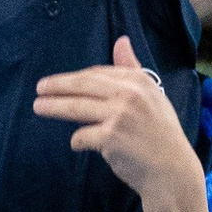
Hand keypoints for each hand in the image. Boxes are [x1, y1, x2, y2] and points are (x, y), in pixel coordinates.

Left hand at [32, 35, 202, 198]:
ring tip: (39, 106)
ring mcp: (119, 115)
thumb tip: (121, 40)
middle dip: (57, 86)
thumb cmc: (160, 134)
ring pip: (76, 107)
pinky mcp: (110, 138)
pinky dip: (77, 141)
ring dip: (54, 107)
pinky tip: (78, 144)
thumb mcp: (152, 95)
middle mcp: (130, 94)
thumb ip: (132, 68)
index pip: (98, 74)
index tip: (59, 81)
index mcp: (139, 81)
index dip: (75, 77)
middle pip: (83, 85)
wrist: (172, 171)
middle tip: (39, 88)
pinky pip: (82, 135)